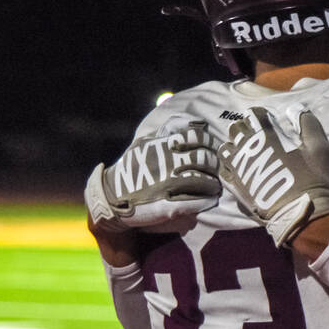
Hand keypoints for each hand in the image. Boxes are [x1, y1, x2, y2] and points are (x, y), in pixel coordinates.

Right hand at [85, 118, 220, 230]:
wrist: (112, 196)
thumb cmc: (131, 167)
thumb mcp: (145, 143)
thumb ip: (166, 132)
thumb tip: (190, 122)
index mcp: (164, 146)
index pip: (198, 137)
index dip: (209, 142)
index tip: (211, 149)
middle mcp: (169, 163)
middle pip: (205, 159)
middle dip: (214, 165)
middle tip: (215, 170)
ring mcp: (170, 184)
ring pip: (205, 181)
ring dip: (213, 184)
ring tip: (214, 187)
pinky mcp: (170, 206)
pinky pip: (197, 202)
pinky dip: (206, 200)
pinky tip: (208, 200)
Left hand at [219, 107, 328, 246]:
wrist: (303, 214)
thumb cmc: (314, 179)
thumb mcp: (320, 148)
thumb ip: (307, 124)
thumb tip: (295, 109)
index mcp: (267, 135)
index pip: (254, 114)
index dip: (261, 115)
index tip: (269, 122)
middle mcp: (247, 148)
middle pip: (236, 129)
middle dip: (246, 129)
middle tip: (258, 137)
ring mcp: (238, 168)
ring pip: (226, 148)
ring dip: (235, 146)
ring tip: (246, 153)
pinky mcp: (235, 186)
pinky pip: (223, 170)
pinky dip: (229, 166)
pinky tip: (238, 169)